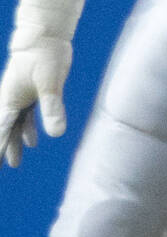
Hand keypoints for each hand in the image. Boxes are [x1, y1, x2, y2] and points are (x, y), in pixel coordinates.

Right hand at [0, 1, 82, 166]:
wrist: (45, 38)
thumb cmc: (45, 57)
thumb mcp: (50, 83)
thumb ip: (52, 108)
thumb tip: (56, 134)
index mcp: (10, 100)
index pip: (2, 129)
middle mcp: (11, 100)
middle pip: (3, 130)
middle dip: (0, 149)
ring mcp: (20, 97)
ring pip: (13, 126)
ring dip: (13, 143)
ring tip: (13, 163)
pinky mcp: (31, 94)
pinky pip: (25, 117)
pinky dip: (27, 130)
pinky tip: (32, 143)